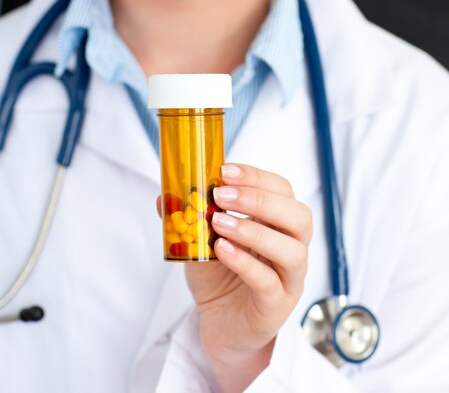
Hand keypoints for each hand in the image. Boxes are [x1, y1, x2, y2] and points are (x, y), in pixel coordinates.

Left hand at [185, 163, 312, 391]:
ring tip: (218, 222)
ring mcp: (288, 280)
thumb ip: (188, 218)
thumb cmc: (219, 277)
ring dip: (254, 231)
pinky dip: (244, 263)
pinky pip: (268, 283)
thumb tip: (164, 196)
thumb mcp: (201, 241)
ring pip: (292, 251)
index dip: (257, 177)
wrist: (220, 325)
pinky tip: (221, 250)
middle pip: (299, 216)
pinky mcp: (275, 307)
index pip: (283, 191)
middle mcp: (292, 248)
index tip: (224, 170)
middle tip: (221, 195)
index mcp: (279, 225)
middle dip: (260, 200)